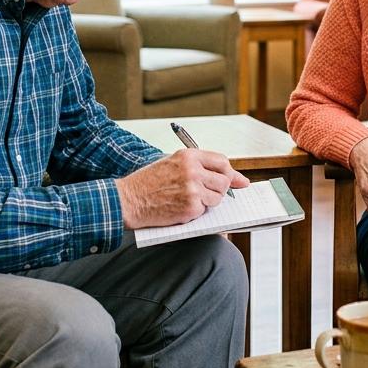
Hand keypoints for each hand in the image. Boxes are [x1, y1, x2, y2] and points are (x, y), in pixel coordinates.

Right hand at [115, 149, 248, 229]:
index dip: (229, 173)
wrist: (129, 199)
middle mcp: (193, 170)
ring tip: (187, 199)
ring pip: (217, 198)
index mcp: (188, 156)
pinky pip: (205, 211)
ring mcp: (193, 189)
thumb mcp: (173, 164)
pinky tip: (179, 207)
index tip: (237, 181)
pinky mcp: (190, 207)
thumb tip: (239, 180)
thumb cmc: (149, 182)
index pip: (222, 162)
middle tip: (203, 193)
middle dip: (218, 190)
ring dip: (207, 202)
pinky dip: (196, 212)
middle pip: (224, 181)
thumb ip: (202, 167)